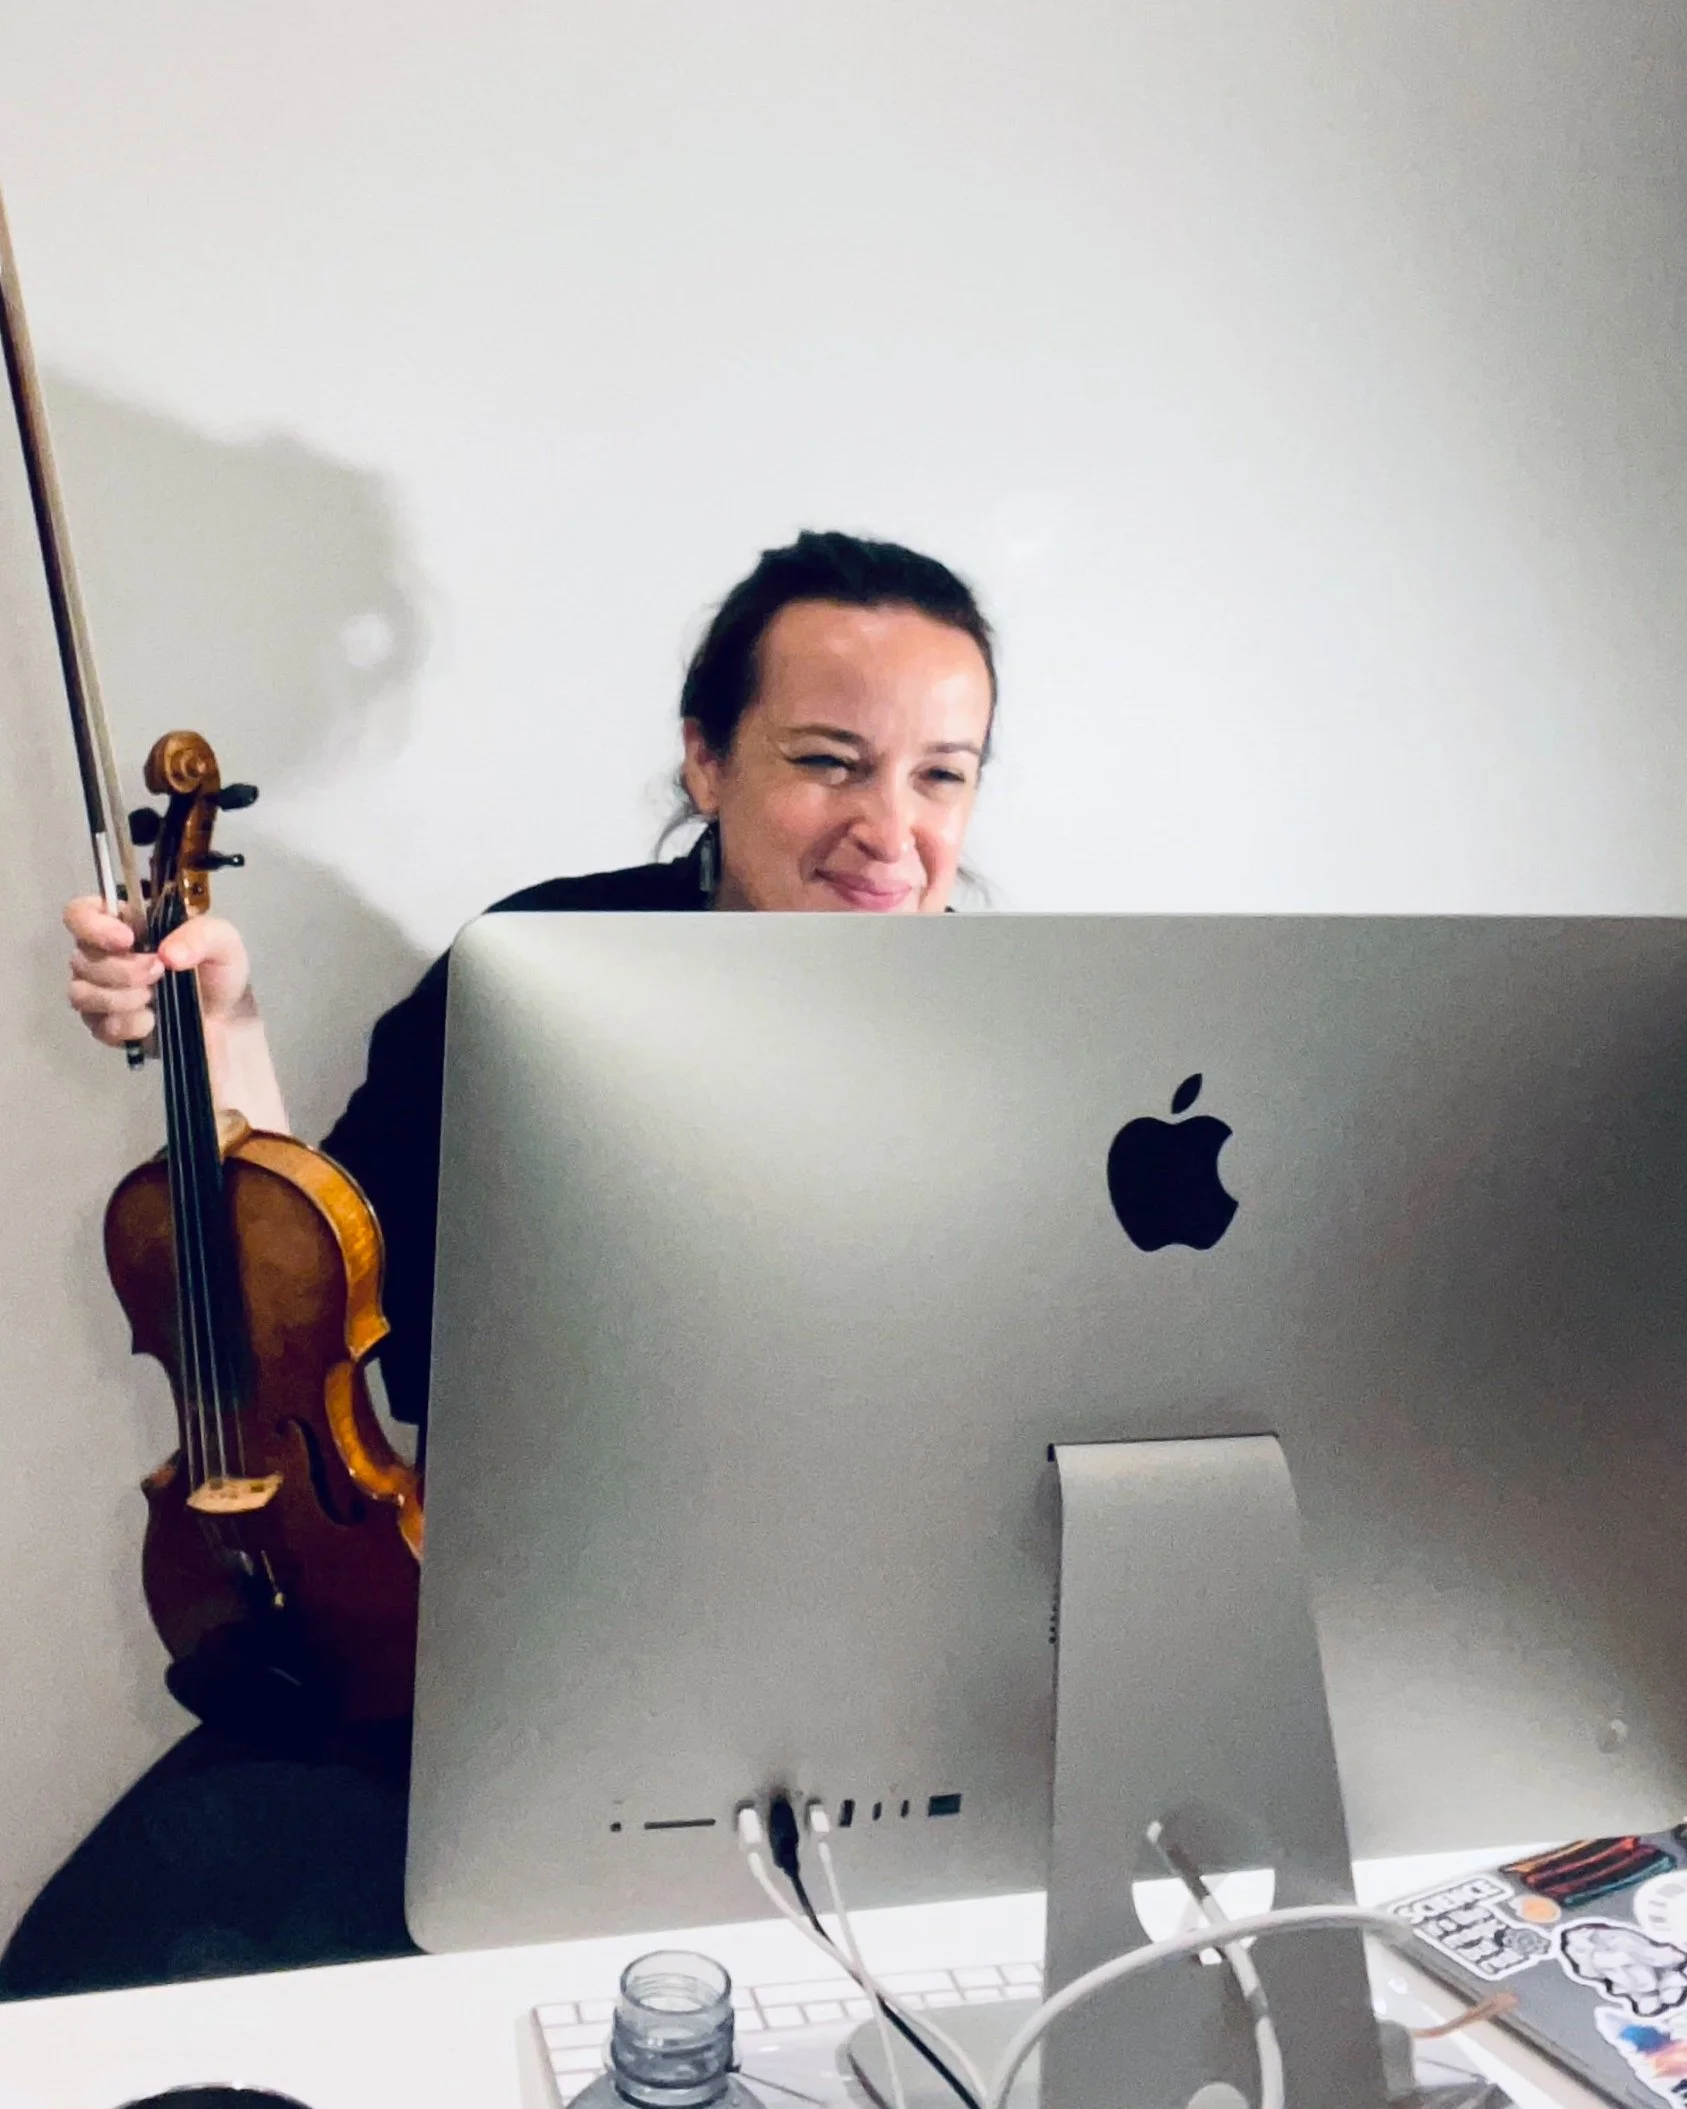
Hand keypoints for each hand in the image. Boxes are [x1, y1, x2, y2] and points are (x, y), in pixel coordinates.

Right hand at [64, 896, 253, 1048]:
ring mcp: (100, 992)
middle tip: (159, 973)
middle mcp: (104, 955)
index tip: (127, 940)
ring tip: (155, 998)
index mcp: (126, 925)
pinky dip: (128, 1025)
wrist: (228, 1022)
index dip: (92, 925)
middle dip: (123, 970)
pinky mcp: (106, 1026)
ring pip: (81, 993)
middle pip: (80, 958)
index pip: (79, 913)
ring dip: (123, 998)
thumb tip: (167, 954)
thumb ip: (200, 936)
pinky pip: (99, 1026)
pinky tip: (152, 1021)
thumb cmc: (219, 973)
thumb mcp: (223, 942)